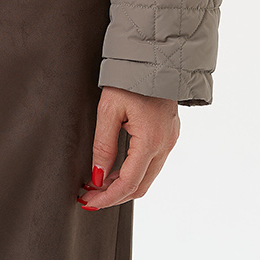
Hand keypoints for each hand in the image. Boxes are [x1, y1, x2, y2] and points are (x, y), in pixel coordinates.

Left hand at [77, 86, 179, 209]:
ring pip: (147, 177)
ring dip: (124, 185)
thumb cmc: (131, 77)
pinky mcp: (169, 135)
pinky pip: (152, 164)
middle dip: (114, 195)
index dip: (107, 197)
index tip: (89, 202)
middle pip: (140, 186)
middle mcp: (165, 145)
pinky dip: (134, 172)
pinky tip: (116, 169)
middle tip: (91, 197)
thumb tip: (98, 175)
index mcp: (151, 141)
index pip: (129, 183)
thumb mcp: (109, 109)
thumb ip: (103, 145)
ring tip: (98, 184)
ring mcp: (170, 141)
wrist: (155, 57)